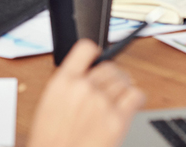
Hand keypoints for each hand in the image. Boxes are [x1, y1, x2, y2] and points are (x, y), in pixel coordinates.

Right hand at [29, 40, 143, 146]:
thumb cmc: (51, 140)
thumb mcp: (49, 104)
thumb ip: (68, 87)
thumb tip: (85, 78)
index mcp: (63, 81)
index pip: (86, 49)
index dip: (94, 52)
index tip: (98, 57)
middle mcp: (84, 88)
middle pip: (110, 67)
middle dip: (113, 75)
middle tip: (112, 84)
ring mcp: (102, 102)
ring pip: (124, 80)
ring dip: (124, 86)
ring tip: (121, 95)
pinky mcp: (118, 120)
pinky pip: (135, 96)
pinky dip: (136, 97)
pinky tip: (132, 102)